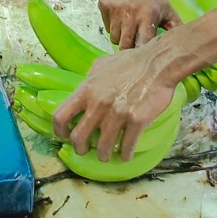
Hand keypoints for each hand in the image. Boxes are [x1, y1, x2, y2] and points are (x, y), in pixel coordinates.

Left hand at [52, 43, 177, 161]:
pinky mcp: (136, 121)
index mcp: (87, 90)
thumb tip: (83, 86)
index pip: (61, 116)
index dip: (59, 130)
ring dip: (103, 155)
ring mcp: (118, 114)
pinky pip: (127, 146)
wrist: (158, 64)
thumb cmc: (131, 62)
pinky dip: (125, 154)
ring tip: (106, 155)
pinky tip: (125, 154)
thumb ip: (89, 78)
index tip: (64, 136)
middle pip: (78, 137)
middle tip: (85, 150)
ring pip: (103, 147)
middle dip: (80, 148)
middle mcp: (98, 104)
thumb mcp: (101, 65)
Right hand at [99, 0, 176, 48]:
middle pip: (125, 45)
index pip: (142, 45)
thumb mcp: (167, 10)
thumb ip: (175, 28)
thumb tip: (183, 46)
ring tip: (128, 27)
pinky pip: (106, 26)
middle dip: (129, 47)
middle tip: (133, 43)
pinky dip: (112, 25)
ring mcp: (116, 10)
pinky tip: (120, 16)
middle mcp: (130, 14)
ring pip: (114, 37)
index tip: (143, 54)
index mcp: (148, 17)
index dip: (141, 52)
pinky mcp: (104, 5)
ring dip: (120, 37)